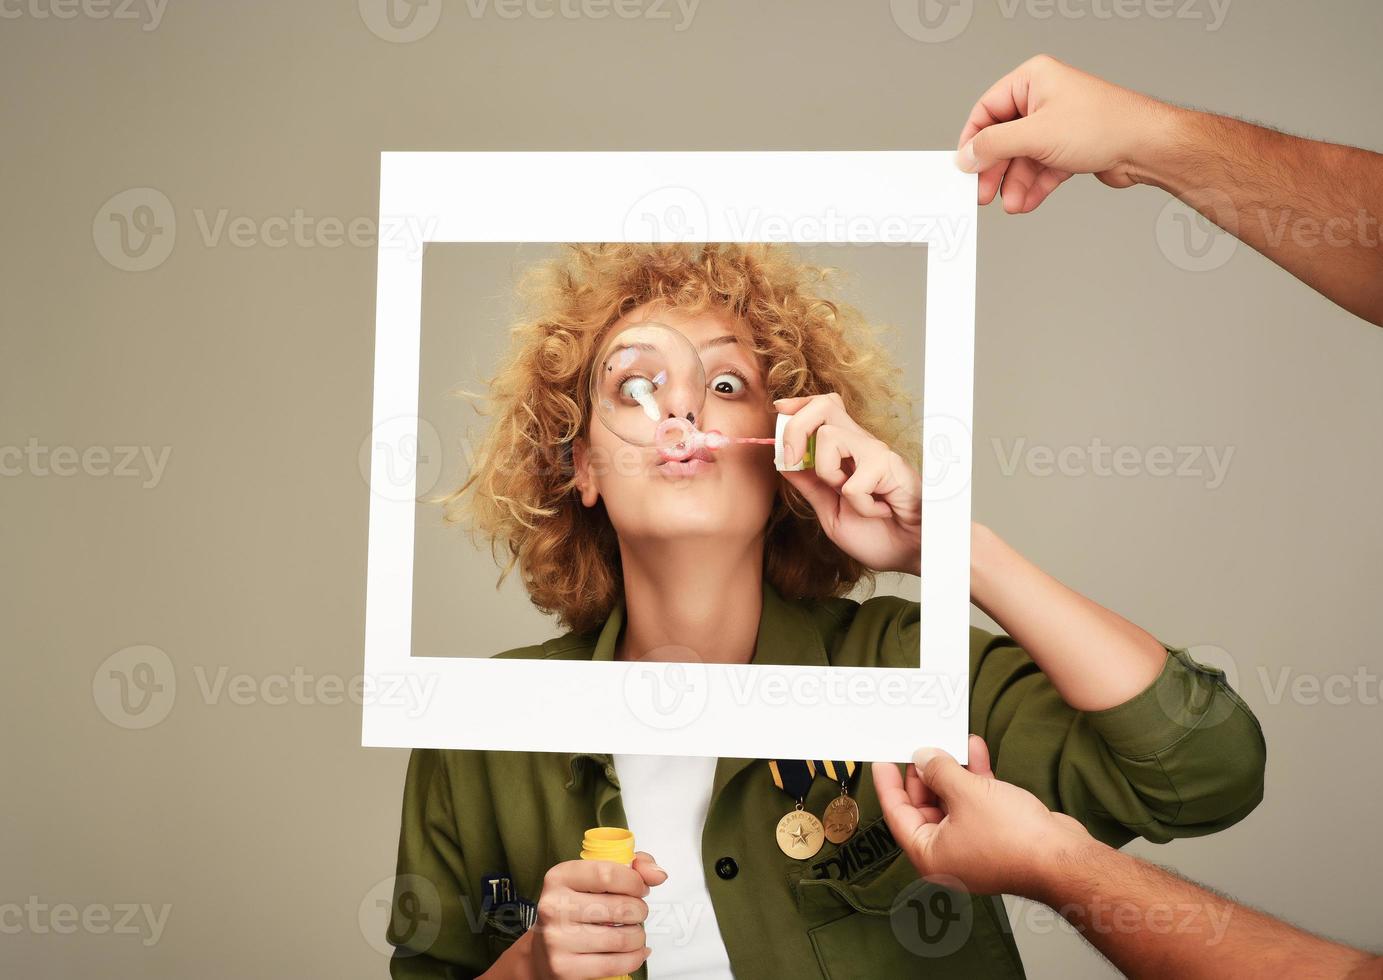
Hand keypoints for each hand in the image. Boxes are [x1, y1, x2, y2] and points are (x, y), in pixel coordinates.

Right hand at [526, 852, 666, 979]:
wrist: (542, 951)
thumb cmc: (574, 909)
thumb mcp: (595, 878)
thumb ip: (632, 866)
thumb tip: (658, 874)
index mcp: (560, 877)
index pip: (608, 874)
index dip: (635, 882)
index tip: (640, 888)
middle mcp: (554, 906)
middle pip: (620, 907)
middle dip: (640, 911)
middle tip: (636, 912)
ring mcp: (557, 939)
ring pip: (621, 938)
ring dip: (638, 936)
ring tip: (634, 932)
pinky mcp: (565, 968)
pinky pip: (615, 964)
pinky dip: (634, 958)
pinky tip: (634, 951)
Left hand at [774, 393, 920, 575]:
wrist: (910, 554)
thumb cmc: (877, 535)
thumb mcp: (831, 512)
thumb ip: (810, 486)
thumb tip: (783, 462)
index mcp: (846, 452)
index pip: (824, 408)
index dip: (800, 404)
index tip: (779, 409)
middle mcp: (862, 445)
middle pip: (824, 406)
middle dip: (796, 428)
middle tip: (792, 460)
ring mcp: (877, 453)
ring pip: (829, 437)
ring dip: (828, 474)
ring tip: (849, 497)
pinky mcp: (890, 467)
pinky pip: (852, 483)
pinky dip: (860, 506)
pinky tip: (879, 511)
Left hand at [871, 736, 1093, 898]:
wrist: (1063, 858)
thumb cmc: (1013, 839)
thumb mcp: (965, 793)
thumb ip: (939, 772)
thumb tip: (923, 758)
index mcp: (929, 854)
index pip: (897, 814)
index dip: (888, 784)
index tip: (882, 760)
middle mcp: (947, 853)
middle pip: (924, 805)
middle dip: (925, 772)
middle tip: (920, 744)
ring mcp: (972, 844)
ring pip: (952, 801)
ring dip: (952, 770)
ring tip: (949, 740)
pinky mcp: (996, 834)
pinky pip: (975, 802)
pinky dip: (974, 778)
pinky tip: (975, 751)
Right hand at [957, 54, 1177, 213]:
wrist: (1145, 146)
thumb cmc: (1104, 124)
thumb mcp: (1035, 135)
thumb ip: (994, 146)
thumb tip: (967, 155)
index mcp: (1033, 79)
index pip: (987, 110)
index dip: (974, 141)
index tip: (965, 167)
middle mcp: (1044, 98)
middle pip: (1004, 138)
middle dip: (996, 170)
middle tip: (984, 193)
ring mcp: (1057, 124)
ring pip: (1023, 158)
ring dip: (1015, 184)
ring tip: (1012, 203)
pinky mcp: (1068, 147)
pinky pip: (1040, 168)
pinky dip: (1032, 186)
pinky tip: (1026, 201)